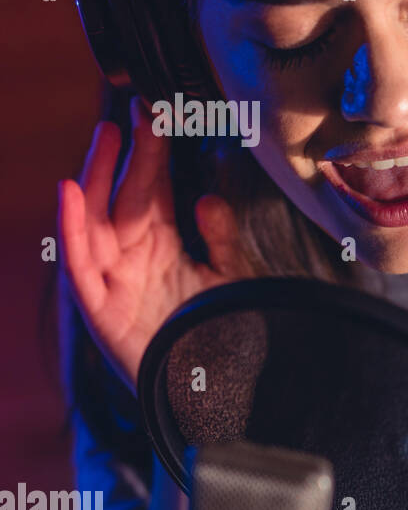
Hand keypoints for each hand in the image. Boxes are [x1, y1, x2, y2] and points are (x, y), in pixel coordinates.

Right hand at [58, 96, 250, 396]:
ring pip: (97, 221)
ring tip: (105, 136)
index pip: (154, 190)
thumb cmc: (221, 337)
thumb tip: (207, 198)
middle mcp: (135, 259)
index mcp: (163, 247)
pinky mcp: (102, 310)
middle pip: (125, 196)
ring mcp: (115, 283)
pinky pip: (82, 265)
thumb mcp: (232, 279)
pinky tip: (72, 194)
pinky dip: (73, 229)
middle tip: (136, 112)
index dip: (153, 153)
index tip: (158, 114)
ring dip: (98, 177)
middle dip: (128, 153)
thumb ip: (222, 238)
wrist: (215, 397)